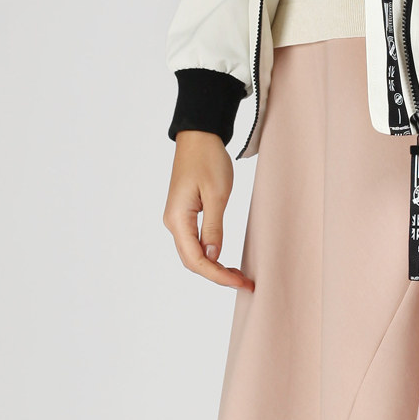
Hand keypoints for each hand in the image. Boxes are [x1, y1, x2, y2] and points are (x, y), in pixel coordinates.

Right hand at [162, 132, 253, 290]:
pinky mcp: (184, 215)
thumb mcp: (217, 194)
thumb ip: (214, 228)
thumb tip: (213, 256)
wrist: (198, 137)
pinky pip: (194, 243)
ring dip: (214, 267)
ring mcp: (177, 220)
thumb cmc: (208, 160)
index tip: (240, 282)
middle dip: (217, 276)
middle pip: (192, 261)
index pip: (196, 259)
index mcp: (178, 219)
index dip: (218, 275)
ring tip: (238, 275)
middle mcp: (173, 223)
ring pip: (193, 254)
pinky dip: (211, 255)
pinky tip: (225, 260)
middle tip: (245, 282)